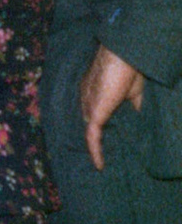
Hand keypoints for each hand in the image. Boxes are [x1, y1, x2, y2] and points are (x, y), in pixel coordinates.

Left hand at [80, 44, 146, 169]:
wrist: (125, 57)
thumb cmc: (131, 70)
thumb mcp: (133, 92)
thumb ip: (133, 105)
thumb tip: (137, 118)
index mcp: (93, 92)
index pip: (93, 114)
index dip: (100, 129)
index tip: (110, 144)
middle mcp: (86, 99)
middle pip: (88, 124)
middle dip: (95, 140)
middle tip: (108, 159)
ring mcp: (88, 106)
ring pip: (88, 131)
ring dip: (95, 148)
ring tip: (104, 167)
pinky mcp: (94, 112)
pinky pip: (92, 135)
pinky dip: (95, 150)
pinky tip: (100, 165)